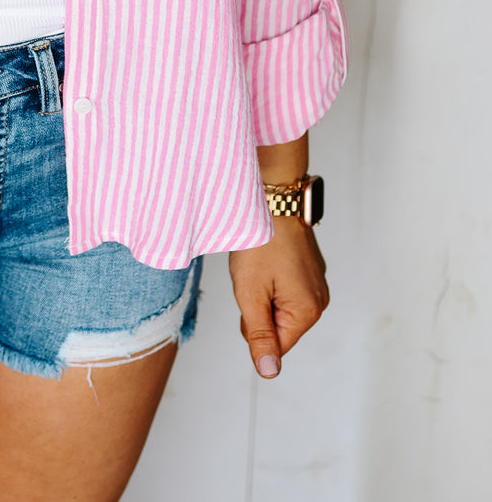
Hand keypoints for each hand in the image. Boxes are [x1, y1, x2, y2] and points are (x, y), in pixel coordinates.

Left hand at [228, 216, 328, 378]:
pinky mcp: (311, 269)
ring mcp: (317, 283)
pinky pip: (286, 288)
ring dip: (265, 292)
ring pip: (280, 306)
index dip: (253, 324)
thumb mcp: (250, 293)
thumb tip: (269, 372)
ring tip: (261, 265)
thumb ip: (259, 335)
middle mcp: (319, 301)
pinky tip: (269, 257)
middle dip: (260, 308)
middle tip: (254, 277)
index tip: (251, 293)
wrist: (274, 197)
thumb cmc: (260, 242)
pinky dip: (273, 278)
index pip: (276, 345)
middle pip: (279, 326)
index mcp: (308, 311)